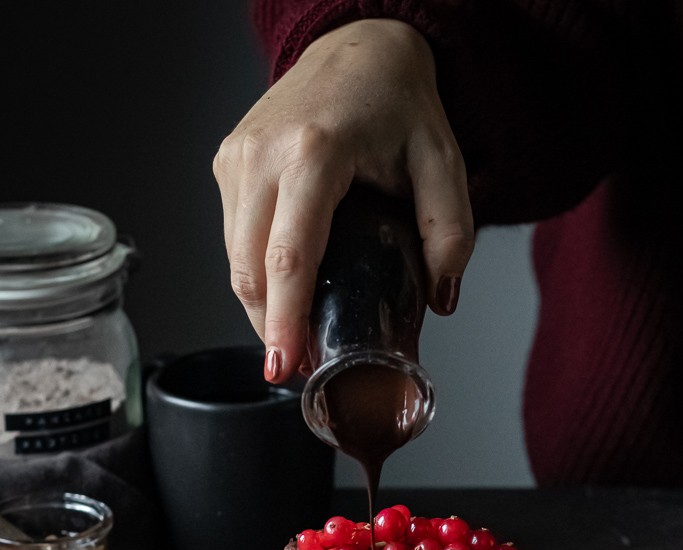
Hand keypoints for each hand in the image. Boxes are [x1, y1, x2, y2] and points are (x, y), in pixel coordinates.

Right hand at [213, 19, 473, 381]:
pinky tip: (282, 297)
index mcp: (314, 152)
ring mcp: (237, 157)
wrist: (358, 43)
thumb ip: (451, 233)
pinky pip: (233, 237)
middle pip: (250, 268)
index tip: (287, 365)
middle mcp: (263, 153)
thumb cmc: (397, 99)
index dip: (285, 320)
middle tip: (296, 369)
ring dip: (260, 308)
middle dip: (270, 328)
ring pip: (234, 259)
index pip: (289, 256)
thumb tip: (440, 300)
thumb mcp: (443, 161)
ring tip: (292, 341)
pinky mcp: (227, 162)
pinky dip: (254, 276)